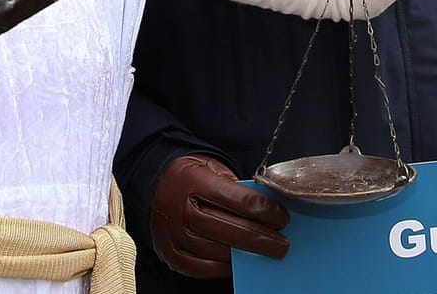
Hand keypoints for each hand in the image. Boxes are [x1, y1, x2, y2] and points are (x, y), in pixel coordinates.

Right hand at [149, 154, 289, 278]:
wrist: (155, 184)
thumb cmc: (192, 176)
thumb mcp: (213, 168)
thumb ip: (237, 187)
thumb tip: (269, 208)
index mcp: (196, 181)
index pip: (240, 200)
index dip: (266, 211)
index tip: (282, 217)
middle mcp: (182, 208)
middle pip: (231, 230)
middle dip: (262, 239)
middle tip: (282, 244)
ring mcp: (174, 233)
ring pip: (218, 250)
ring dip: (245, 255)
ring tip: (264, 253)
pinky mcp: (171, 252)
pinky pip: (201, 267)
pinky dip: (222, 268)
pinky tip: (239, 262)